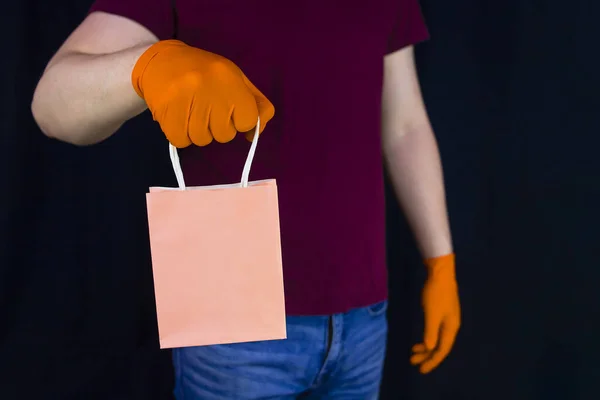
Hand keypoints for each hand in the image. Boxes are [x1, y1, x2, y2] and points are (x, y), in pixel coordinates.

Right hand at [132, 40, 274, 147]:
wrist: (160, 61)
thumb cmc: (205, 74)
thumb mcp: (237, 79)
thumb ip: (256, 104)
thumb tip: (254, 134)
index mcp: (230, 78)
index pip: (249, 121)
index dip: (240, 120)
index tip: (230, 110)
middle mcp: (209, 87)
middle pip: (225, 135)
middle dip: (218, 127)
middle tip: (207, 109)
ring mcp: (185, 98)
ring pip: (202, 140)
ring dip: (198, 132)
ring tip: (191, 112)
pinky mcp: (166, 110)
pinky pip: (181, 141)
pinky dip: (181, 135)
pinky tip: (179, 118)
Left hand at [410, 253, 460, 373]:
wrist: (440, 273)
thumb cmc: (436, 293)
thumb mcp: (432, 314)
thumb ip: (431, 331)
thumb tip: (430, 348)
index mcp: (451, 328)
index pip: (442, 350)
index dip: (432, 361)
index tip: (421, 369)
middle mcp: (451, 326)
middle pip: (440, 346)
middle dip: (427, 356)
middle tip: (413, 362)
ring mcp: (448, 319)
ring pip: (437, 339)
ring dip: (425, 347)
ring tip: (413, 352)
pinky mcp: (442, 312)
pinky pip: (435, 332)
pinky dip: (427, 337)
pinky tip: (420, 339)